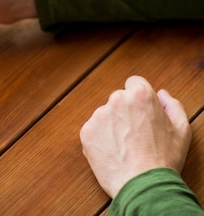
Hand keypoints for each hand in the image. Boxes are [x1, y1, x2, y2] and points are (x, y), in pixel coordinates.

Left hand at [79, 75, 191, 197]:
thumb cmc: (164, 159)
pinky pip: (94, 130)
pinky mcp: (86, 132)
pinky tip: (114, 152)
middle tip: (136, 134)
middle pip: (119, 99)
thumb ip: (172, 105)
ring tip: (126, 147)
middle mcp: (116, 100)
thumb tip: (162, 94)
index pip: (135, 83)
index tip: (142, 111)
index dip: (140, 97)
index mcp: (140, 95)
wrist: (142, 184)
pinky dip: (101, 139)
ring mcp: (98, 116)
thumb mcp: (181, 129)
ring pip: (105, 115)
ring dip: (112, 125)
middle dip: (126, 112)